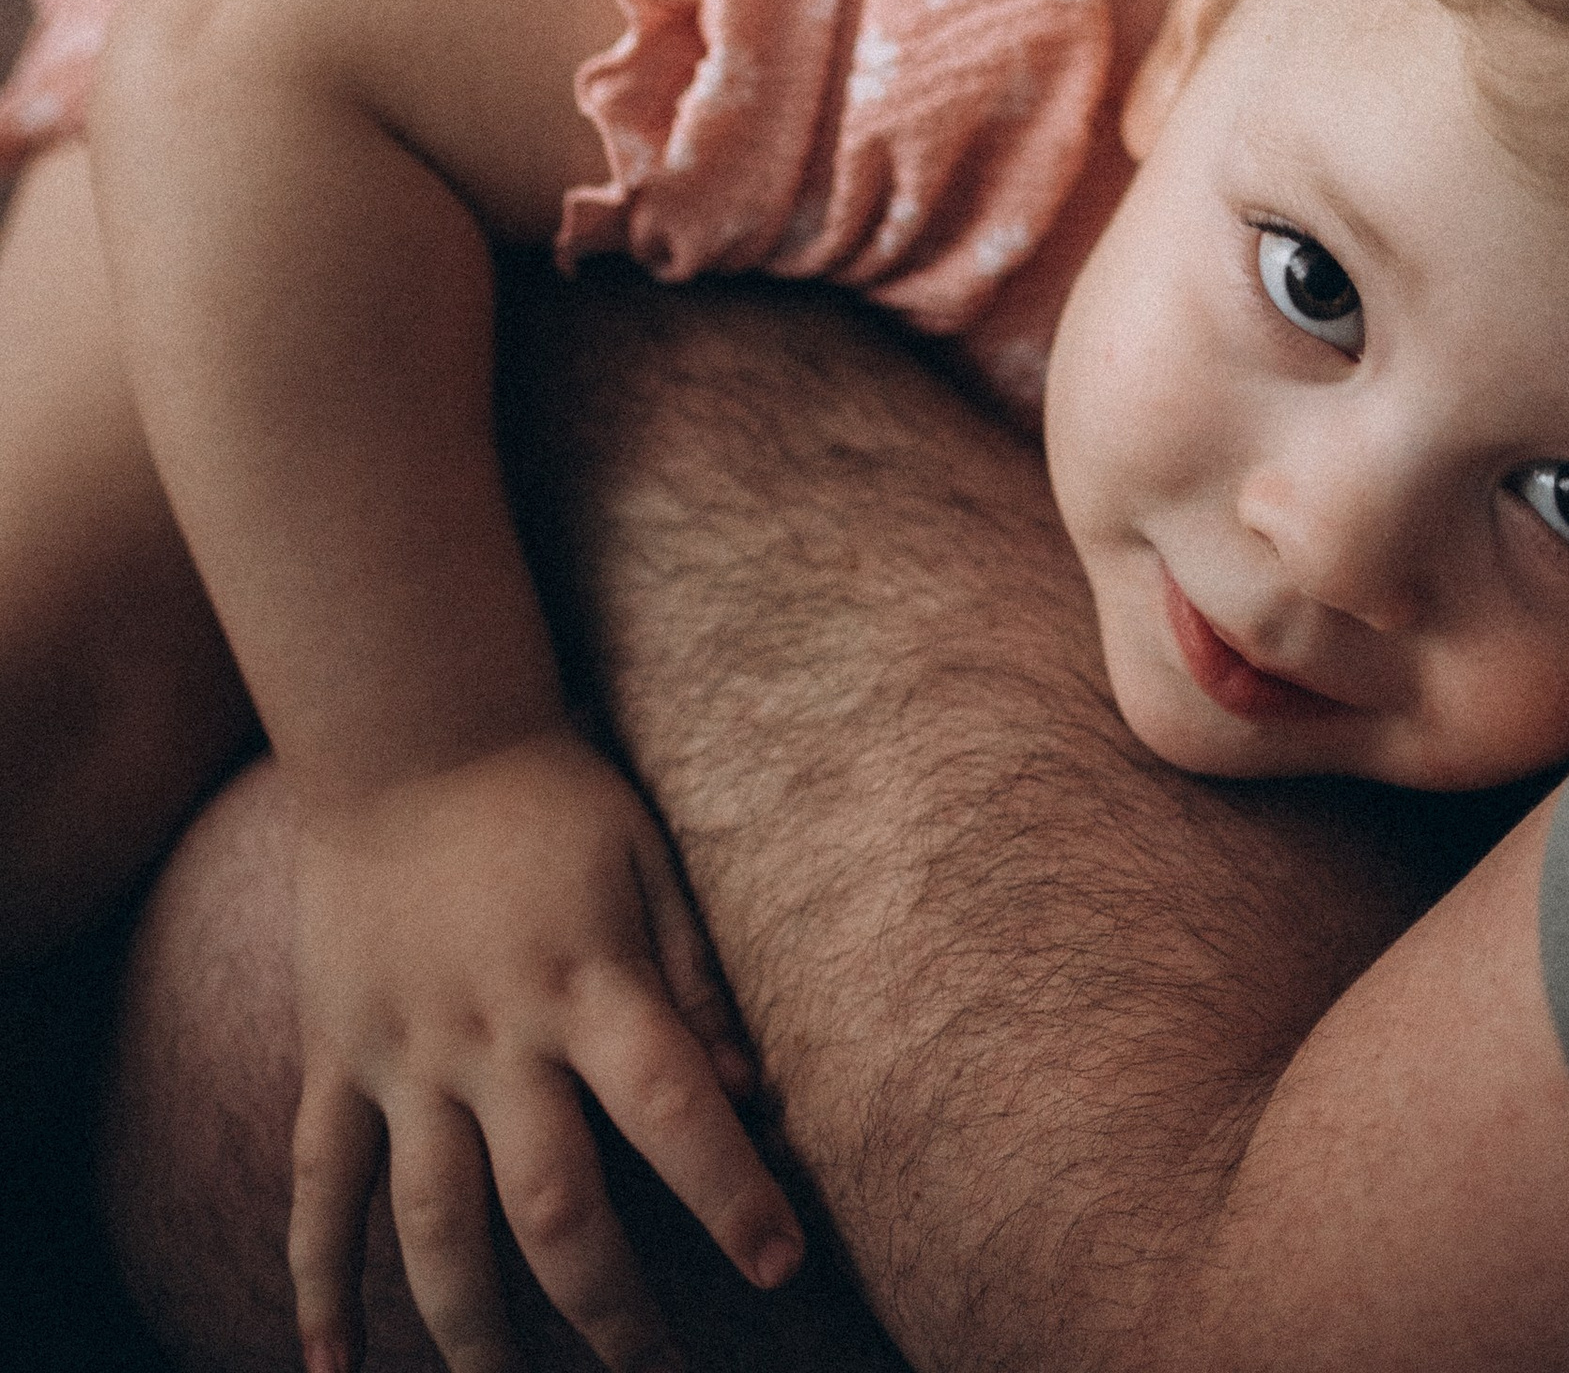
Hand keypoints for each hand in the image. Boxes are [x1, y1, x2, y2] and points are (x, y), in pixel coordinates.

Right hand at [289, 729, 803, 1372]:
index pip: (673, 1107)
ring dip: (472, 1330)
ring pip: (432, 1225)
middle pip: (552, 1205)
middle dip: (611, 1310)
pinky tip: (333, 1371)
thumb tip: (752, 1096)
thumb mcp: (647, 860)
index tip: (781, 1268)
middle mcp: (495, 1035)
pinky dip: (317, 1283)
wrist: (408, 730)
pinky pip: (317, 1188)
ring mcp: (405, 1055)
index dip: (729, 1194)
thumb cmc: (552, 795)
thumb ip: (695, 981)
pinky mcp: (333, 1056)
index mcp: (587, 983)